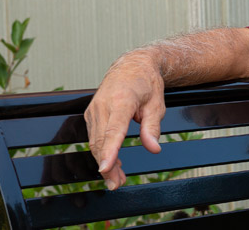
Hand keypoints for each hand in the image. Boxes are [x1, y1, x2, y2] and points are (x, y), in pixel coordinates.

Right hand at [84, 52, 166, 189]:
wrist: (132, 65)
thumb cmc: (146, 83)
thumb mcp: (157, 104)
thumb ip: (153, 127)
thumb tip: (153, 148)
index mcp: (121, 100)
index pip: (113, 130)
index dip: (109, 151)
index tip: (105, 168)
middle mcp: (103, 105)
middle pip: (101, 141)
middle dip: (107, 165)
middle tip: (116, 183)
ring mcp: (94, 109)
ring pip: (95, 142)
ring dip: (104, 161)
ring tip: (116, 179)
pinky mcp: (91, 114)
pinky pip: (94, 137)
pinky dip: (102, 151)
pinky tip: (112, 164)